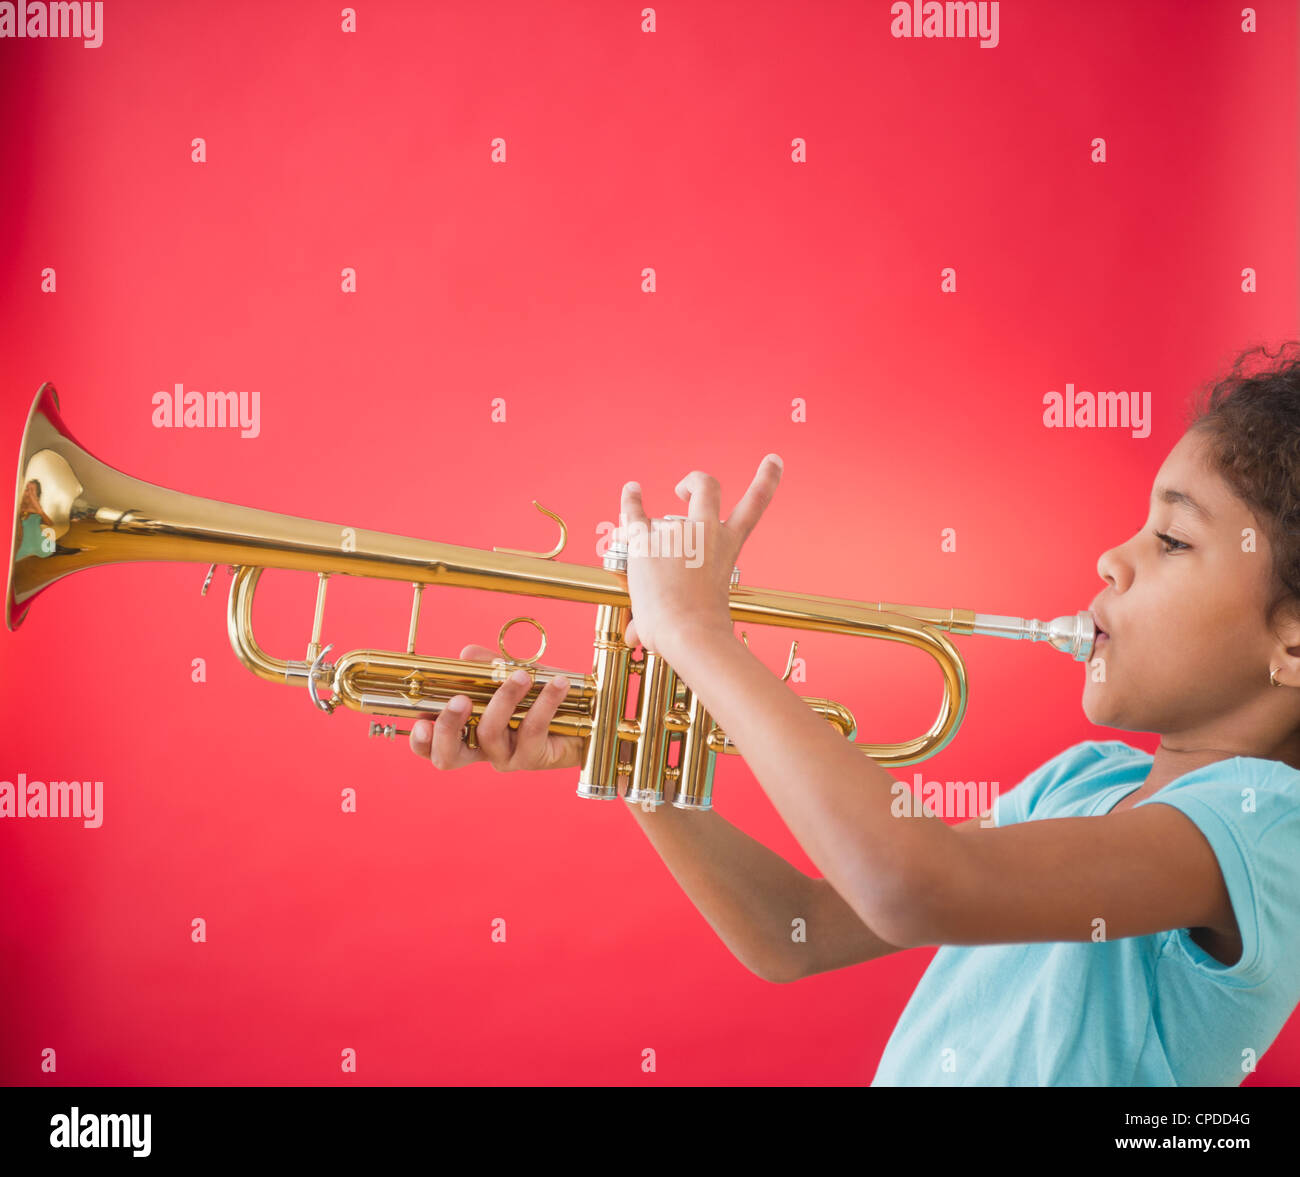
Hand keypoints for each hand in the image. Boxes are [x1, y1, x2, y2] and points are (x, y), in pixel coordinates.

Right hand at [408, 644, 583, 771]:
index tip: (422, 720)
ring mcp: (506, 757)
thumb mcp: (510, 674)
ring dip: (503, 700)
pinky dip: (544, 701)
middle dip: (448, 728)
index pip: (431, 746)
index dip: (421, 740)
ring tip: (522, 676)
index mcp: (466, 732)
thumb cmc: (539, 695)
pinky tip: (557, 683)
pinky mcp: (533, 757)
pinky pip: (532, 729)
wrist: (584, 713)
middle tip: (459, 700)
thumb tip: (466, 654)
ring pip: (490, 734)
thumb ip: (486, 667)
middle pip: (448, 757)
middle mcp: (482, 750)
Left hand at [619, 454, 782, 656]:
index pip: (754, 506)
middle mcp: (706, 532)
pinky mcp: (647, 540)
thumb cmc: (700, 631)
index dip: (767, 481)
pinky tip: (631, 489)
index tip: (773, 460)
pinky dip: (630, 499)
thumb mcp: (704, 611)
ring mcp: (677, 532)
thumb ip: (670, 620)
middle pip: (707, 487)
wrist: (690, 632)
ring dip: (651, 531)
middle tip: (682, 489)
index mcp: (727, 548)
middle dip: (696, 481)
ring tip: (648, 559)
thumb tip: (633, 637)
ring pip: (661, 517)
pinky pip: (634, 513)